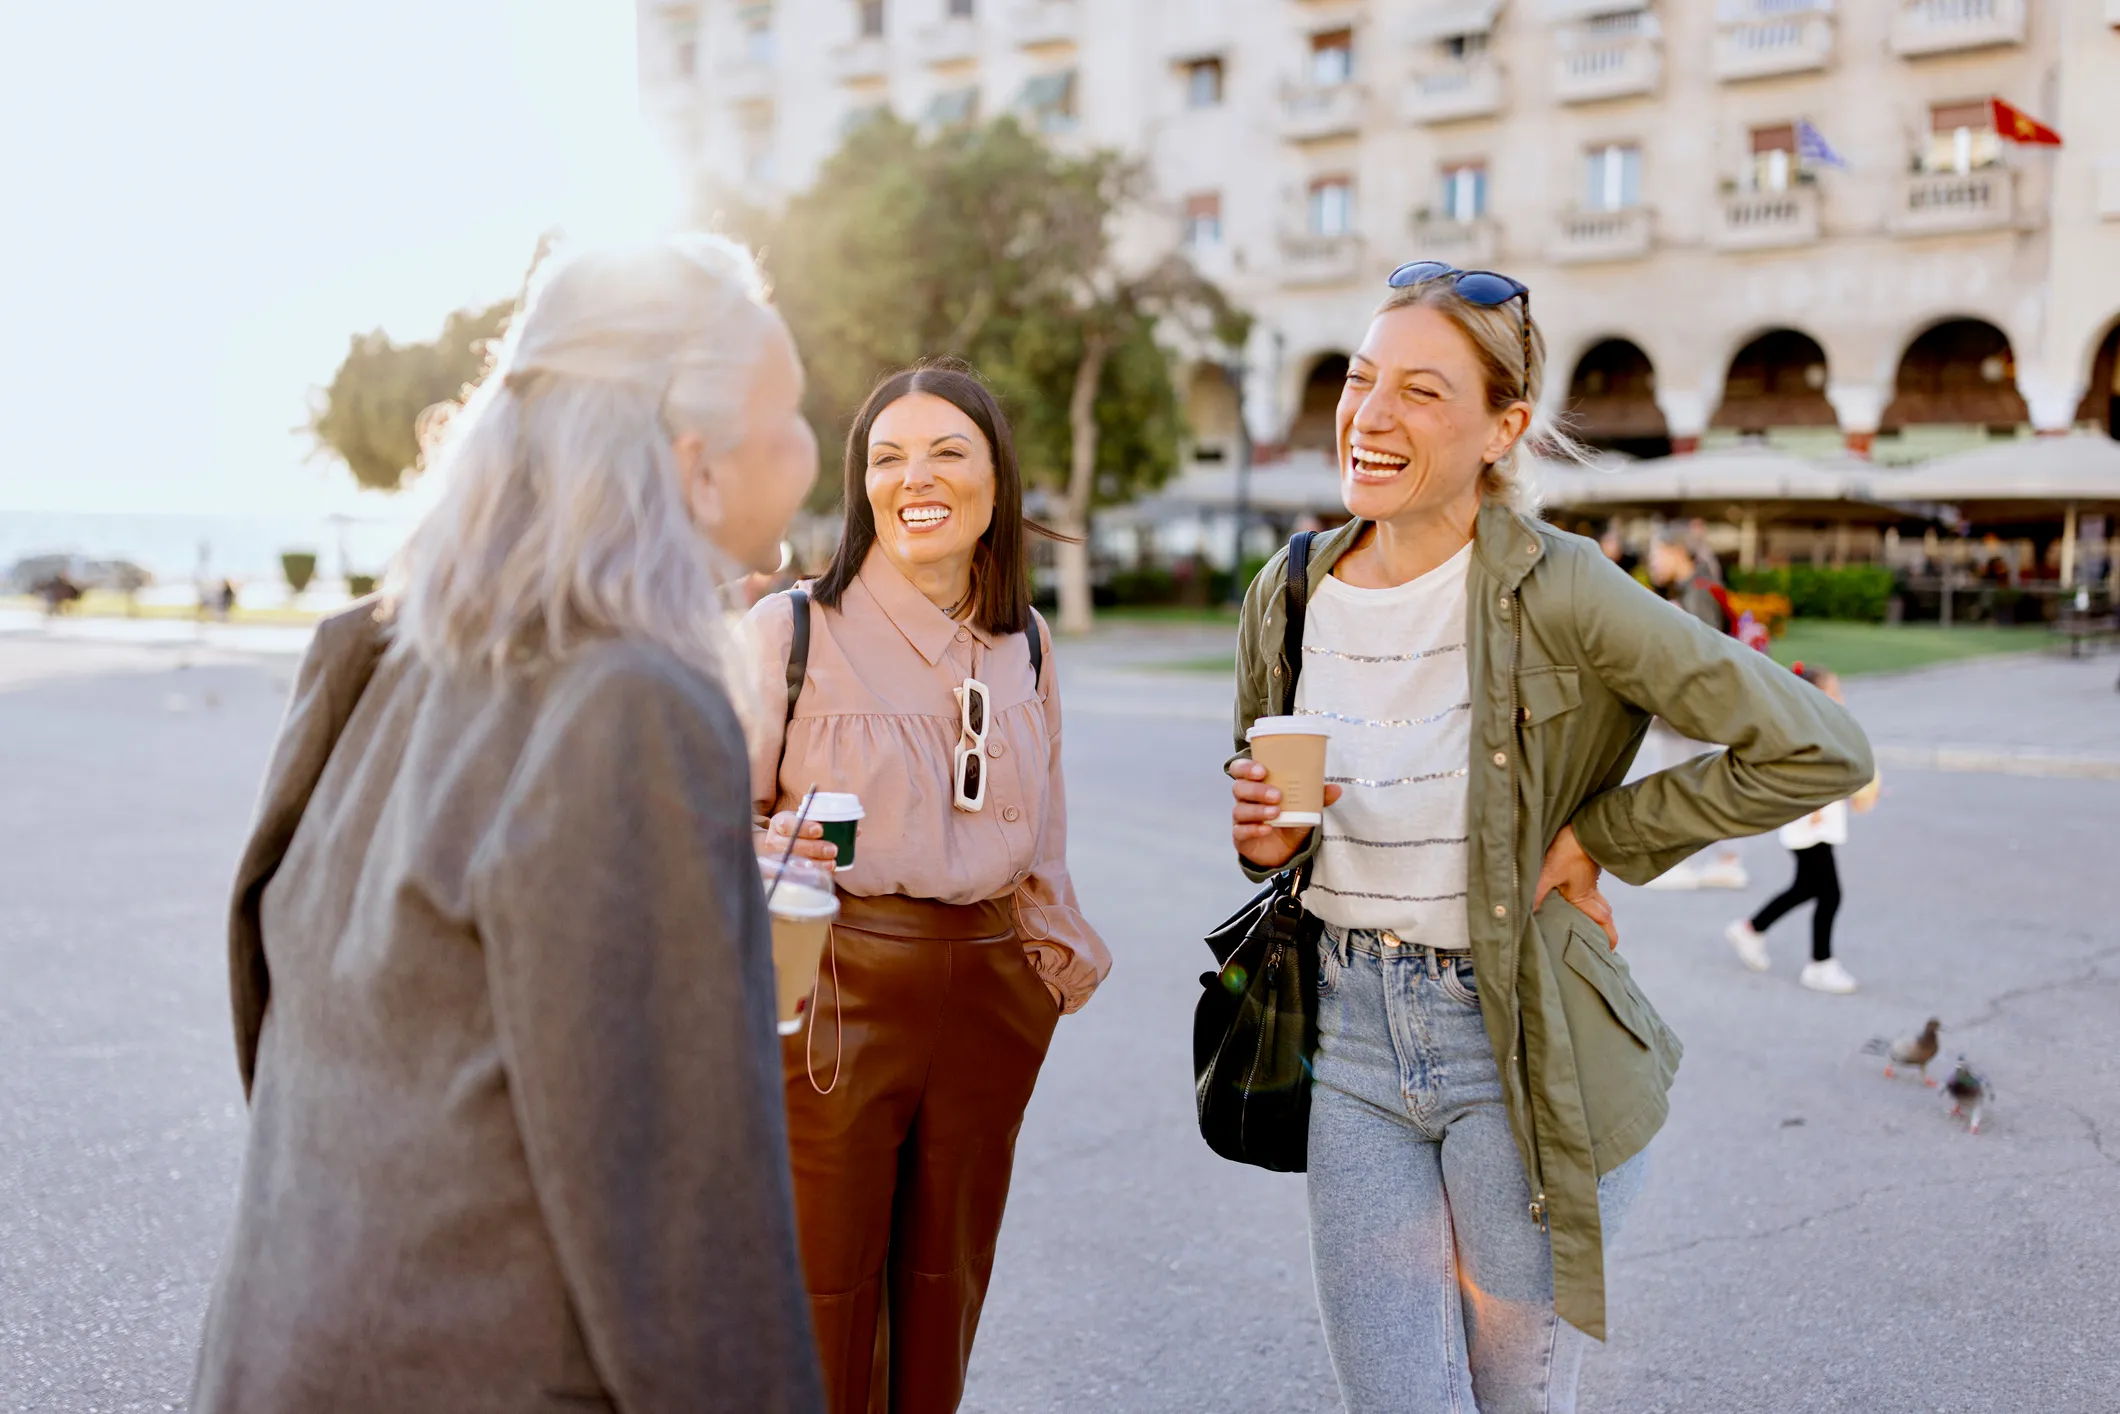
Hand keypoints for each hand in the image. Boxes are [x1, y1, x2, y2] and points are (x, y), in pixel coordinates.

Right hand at [758, 811, 839, 868]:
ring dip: (816, 863)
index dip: (803, 828)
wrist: (790, 841)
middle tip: (833, 850)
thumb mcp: (807, 819)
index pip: (787, 824)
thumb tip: (850, 826)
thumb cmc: (802, 828)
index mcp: (779, 822)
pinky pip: (798, 875)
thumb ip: (822, 819)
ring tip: (832, 863)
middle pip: (791, 846)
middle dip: (814, 848)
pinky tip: (827, 872)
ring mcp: (777, 858)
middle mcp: (774, 841)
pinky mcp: (782, 872)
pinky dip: (815, 874)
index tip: (820, 830)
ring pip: (795, 862)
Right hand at [1228, 759, 1342, 870]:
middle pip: (1239, 788)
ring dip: (1258, 810)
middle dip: (1257, 790)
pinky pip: (1240, 831)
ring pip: (1240, 809)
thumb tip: (1336, 789)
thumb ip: (1318, 796)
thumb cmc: (1291, 819)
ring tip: (1276, 813)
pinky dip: (1253, 829)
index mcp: (1257, 784)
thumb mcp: (1306, 806)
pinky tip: (1266, 829)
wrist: (1285, 850)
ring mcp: (1241, 818)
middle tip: (1277, 795)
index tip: (1262, 771)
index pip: (1240, 769)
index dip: (1246, 767)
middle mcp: (1245, 799)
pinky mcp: (1241, 837)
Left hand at [1533, 824, 1617, 949]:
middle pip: (1603, 915)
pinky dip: (1581, 896)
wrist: (1583, 827)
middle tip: (1592, 941)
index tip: (1606, 951)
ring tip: (1576, 923)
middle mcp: (1591, 892)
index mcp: (1586, 899)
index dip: (1607, 939)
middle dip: (1600, 929)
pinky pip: (1587, 888)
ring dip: (1591, 912)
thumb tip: (1524, 914)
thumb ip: (1537, 893)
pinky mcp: (1584, 868)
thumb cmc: (1570, 850)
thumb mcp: (1549, 873)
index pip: (1604, 924)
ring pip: (1596, 901)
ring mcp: (1589, 880)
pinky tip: (1565, 896)